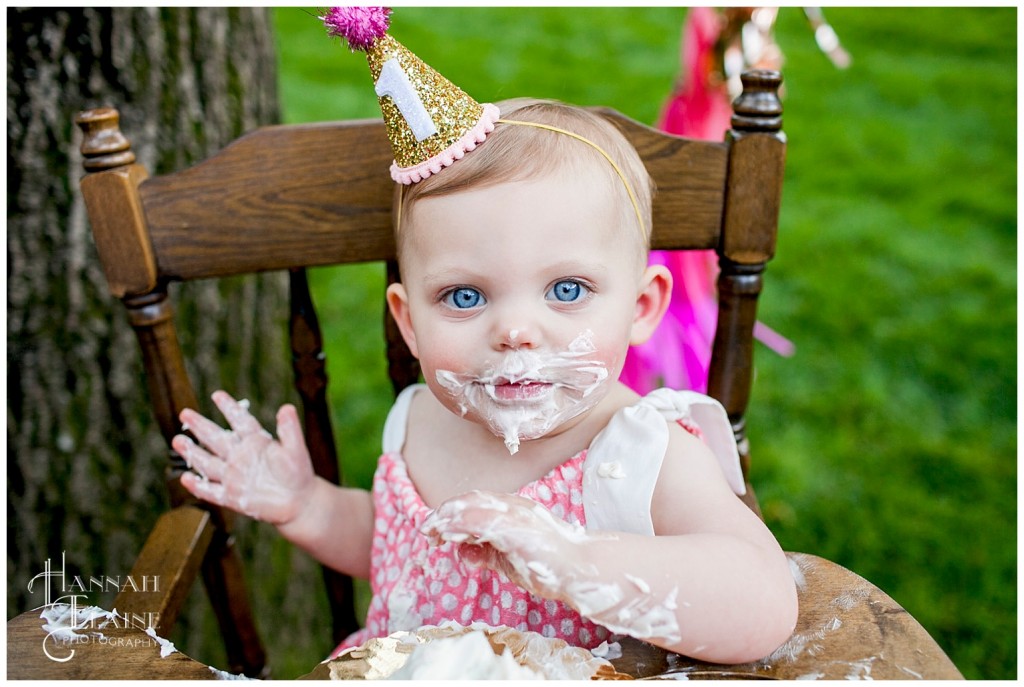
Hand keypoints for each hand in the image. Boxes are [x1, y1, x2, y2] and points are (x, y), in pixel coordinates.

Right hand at [173, 391, 314, 524]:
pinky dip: (199, 486)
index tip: (217, 395)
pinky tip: (185, 478)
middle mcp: (241, 456)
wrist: (298, 501)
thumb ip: (289, 430)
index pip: (240, 421)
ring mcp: (234, 476)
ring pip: (209, 463)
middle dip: (201, 426)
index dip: (229, 408)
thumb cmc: (298, 473)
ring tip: (177, 440)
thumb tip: (287, 408)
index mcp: (256, 442)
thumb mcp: (295, 449)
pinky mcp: (232, 497)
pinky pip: (212, 491)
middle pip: (217, 439)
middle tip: (185, 413)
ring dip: (193, 452)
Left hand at [420, 490, 590, 597]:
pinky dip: (461, 525)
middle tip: (426, 529)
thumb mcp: (509, 560)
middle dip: (445, 513)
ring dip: (448, 517)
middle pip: (471, 500)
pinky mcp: (515, 527)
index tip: (435, 529)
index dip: (453, 513)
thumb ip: (486, 554)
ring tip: (431, 530)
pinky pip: (482, 520)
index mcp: (513, 510)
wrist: (580, 570)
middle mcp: (513, 506)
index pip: (476, 503)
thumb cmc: (548, 566)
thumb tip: (462, 552)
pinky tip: (448, 534)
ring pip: (472, 506)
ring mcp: (515, 514)